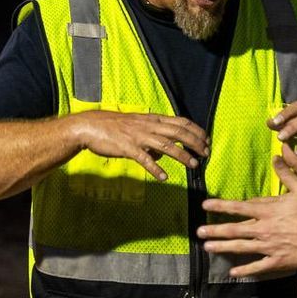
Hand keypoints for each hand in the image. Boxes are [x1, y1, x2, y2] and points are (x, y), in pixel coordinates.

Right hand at [72, 110, 209, 181]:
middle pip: (178, 132)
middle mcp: (148, 126)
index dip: (196, 130)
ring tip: (193, 165)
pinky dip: (156, 168)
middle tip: (206, 153)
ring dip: (182, 155)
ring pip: (166, 145)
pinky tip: (164, 177)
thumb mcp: (136, 127)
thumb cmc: (113, 127)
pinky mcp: (128, 148)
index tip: (206, 140)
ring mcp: (138, 136)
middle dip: (195, 143)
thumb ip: (152, 138)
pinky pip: (145, 159)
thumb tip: (165, 153)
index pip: (180, 121)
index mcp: (152, 119)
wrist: (90, 126)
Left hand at [199, 148, 296, 277]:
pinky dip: (245, 270)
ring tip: (207, 248)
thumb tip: (277, 154)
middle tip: (198, 232)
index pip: (238, 207)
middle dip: (214, 231)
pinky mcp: (278, 261)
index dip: (220, 206)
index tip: (205, 206)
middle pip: (234, 230)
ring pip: (241, 248)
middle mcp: (264, 229)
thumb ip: (287, 172)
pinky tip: (232, 272)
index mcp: (268, 211)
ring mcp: (269, 246)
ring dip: (223, 248)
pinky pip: (258, 266)